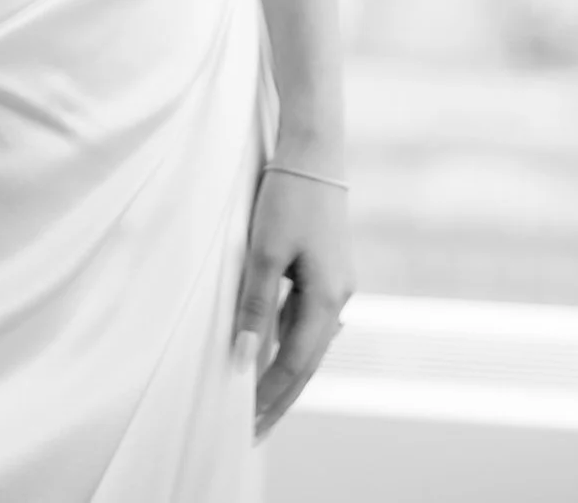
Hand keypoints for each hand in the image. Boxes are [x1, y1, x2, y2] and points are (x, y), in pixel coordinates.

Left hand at [235, 164, 355, 441]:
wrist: (313, 154)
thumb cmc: (287, 198)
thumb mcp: (264, 251)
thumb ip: (256, 303)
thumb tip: (246, 355)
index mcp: (327, 299)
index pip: (296, 363)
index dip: (272, 394)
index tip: (249, 423)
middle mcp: (337, 298)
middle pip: (306, 360)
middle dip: (280, 396)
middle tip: (254, 430)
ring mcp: (334, 285)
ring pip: (306, 341)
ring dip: (284, 372)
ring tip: (259, 402)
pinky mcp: (324, 271)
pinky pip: (305, 319)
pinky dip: (287, 342)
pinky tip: (272, 353)